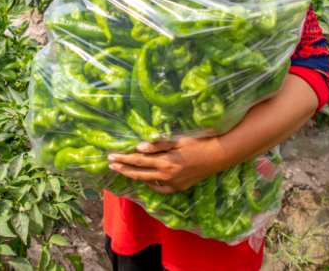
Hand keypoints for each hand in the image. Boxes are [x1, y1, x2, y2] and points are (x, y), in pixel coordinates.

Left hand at [107, 136, 230, 194]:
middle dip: (123, 168)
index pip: (139, 160)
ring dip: (133, 175)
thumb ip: (158, 145)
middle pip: (139, 172)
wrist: (219, 156)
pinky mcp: (180, 187)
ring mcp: (174, 183)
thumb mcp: (178, 140)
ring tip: (122, 170)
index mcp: (166, 161)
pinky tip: (145, 180)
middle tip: (109, 164)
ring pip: (148, 181)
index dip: (123, 158)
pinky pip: (161, 188)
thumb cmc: (199, 142)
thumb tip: (138, 148)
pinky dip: (151, 184)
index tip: (111, 156)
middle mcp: (168, 175)